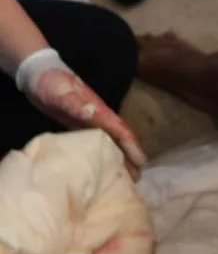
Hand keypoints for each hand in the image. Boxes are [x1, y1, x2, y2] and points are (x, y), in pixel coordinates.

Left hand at [21, 57, 145, 172]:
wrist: (38, 74)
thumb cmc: (51, 82)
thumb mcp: (63, 92)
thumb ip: (78, 104)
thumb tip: (96, 113)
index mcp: (98, 110)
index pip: (120, 130)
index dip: (132, 146)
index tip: (143, 162)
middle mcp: (98, 117)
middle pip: (119, 139)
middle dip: (130, 156)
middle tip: (137, 179)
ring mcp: (89, 122)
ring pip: (108, 142)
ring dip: (118, 158)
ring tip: (124, 178)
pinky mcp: (78, 126)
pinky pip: (94, 144)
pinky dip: (102, 155)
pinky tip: (100, 167)